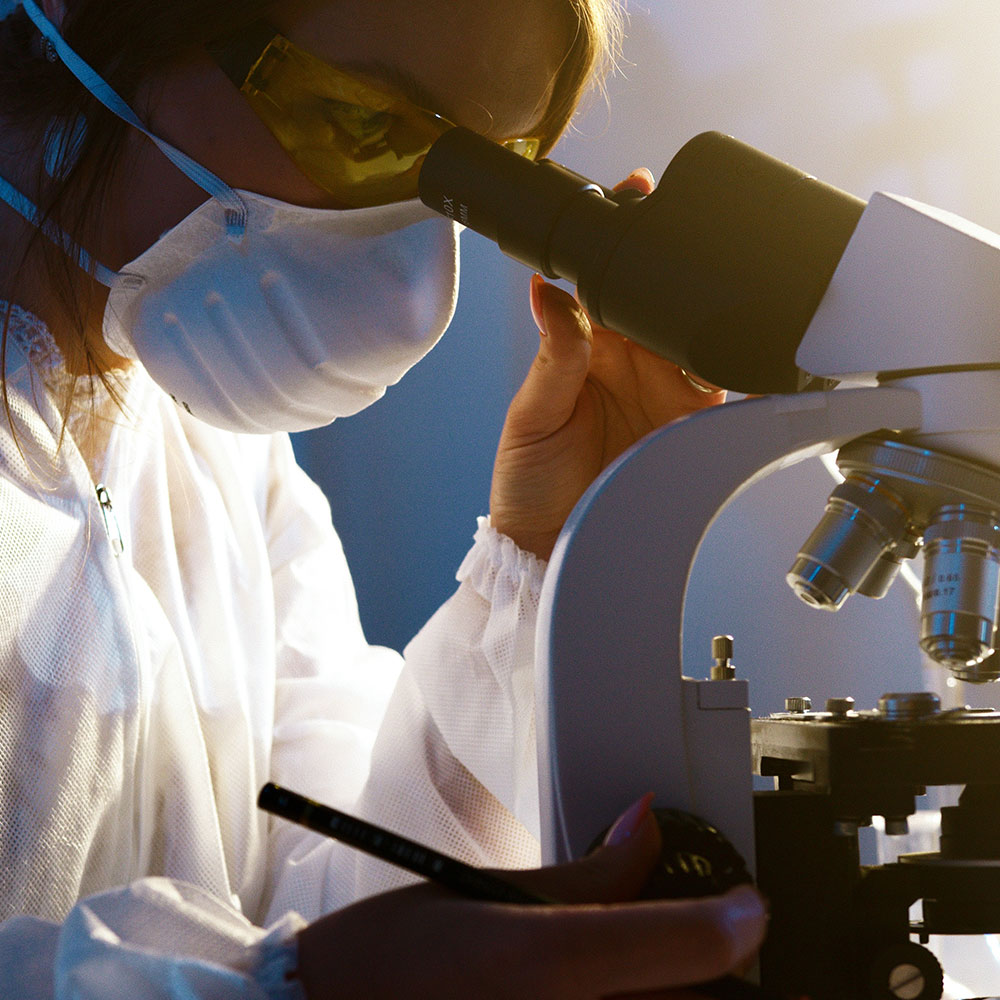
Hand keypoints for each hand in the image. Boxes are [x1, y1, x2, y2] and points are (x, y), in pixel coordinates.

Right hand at [294, 797, 766, 999]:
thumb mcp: (484, 890)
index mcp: (539, 961)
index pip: (673, 943)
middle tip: (732, 948)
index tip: (751, 907)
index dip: (729, 922)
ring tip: (691, 972)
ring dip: (685, 999)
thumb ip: (585, 873)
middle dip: (722, 975)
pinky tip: (635, 991)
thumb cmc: (388, 960)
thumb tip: (644, 824)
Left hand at [489, 168, 724, 559]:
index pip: (605, 282)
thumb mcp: (531, 417)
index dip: (620, 241)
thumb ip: (552, 357)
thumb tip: (548, 291)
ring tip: (721, 280)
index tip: (635, 196)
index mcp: (585, 348)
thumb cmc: (527, 481)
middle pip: (660, 299)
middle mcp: (629, 363)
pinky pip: (723, 386)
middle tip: (690, 223)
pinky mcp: (689, 423)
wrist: (550, 545)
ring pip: (696, 334)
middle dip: (676, 261)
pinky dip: (739, 366)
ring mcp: (663, 390)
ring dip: (707, 309)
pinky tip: (747, 343)